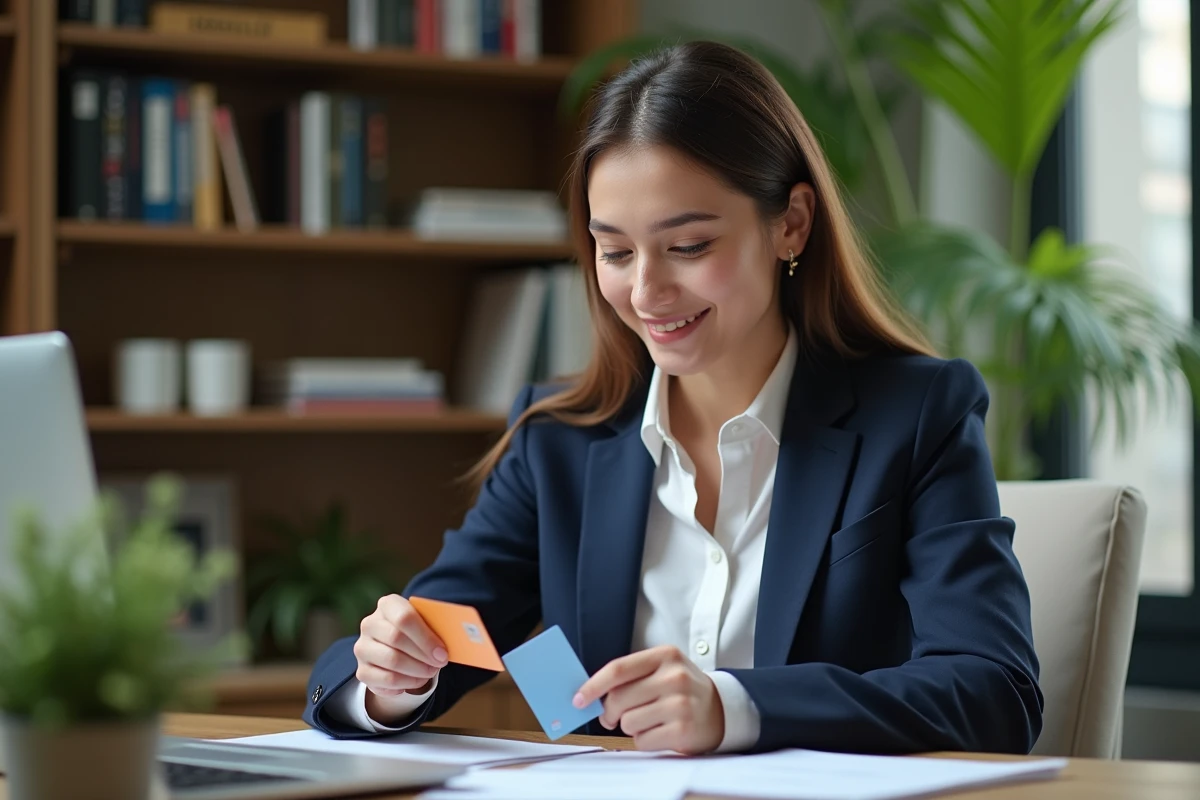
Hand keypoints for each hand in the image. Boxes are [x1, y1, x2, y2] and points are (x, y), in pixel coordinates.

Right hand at [354, 594, 447, 721]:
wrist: (397, 648)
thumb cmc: (417, 633)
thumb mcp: (427, 624)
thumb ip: (439, 627)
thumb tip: (464, 637)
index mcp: (388, 605)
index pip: (404, 617)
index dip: (425, 637)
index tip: (443, 653)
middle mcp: (370, 624)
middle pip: (396, 639)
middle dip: (422, 655)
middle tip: (439, 664)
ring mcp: (362, 647)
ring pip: (391, 661)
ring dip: (416, 671)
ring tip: (430, 672)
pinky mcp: (362, 671)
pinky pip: (385, 681)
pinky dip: (405, 683)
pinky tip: (416, 680)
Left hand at [572, 645, 723, 753]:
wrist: (720, 710)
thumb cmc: (680, 689)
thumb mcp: (662, 669)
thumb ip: (630, 676)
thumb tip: (588, 695)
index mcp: (665, 655)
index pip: (618, 669)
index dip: (593, 686)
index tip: (578, 699)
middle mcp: (674, 676)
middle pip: (618, 698)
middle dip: (609, 712)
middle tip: (613, 717)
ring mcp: (680, 703)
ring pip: (627, 722)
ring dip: (630, 726)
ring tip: (648, 720)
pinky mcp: (683, 729)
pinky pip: (642, 740)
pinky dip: (644, 740)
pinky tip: (659, 732)